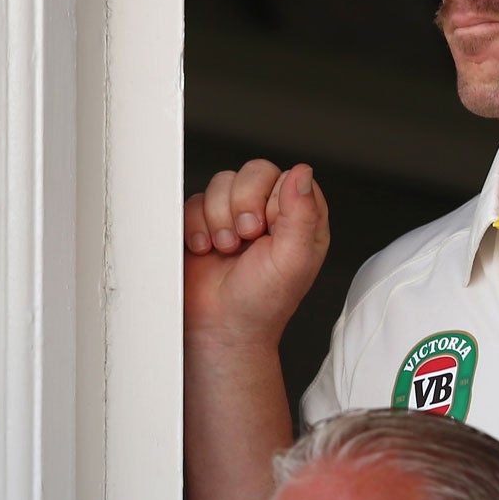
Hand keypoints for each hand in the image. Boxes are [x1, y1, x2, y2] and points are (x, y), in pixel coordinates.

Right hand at [184, 160, 331, 349]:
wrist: (219, 328)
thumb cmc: (261, 302)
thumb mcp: (292, 260)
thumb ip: (302, 213)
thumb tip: (303, 172)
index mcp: (301, 217)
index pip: (289, 177)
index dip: (273, 200)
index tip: (267, 231)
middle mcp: (270, 210)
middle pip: (255, 171)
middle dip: (242, 205)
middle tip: (245, 239)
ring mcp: (235, 213)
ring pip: (222, 181)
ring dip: (218, 218)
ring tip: (225, 249)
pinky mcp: (204, 221)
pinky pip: (195, 199)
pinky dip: (196, 225)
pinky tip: (205, 250)